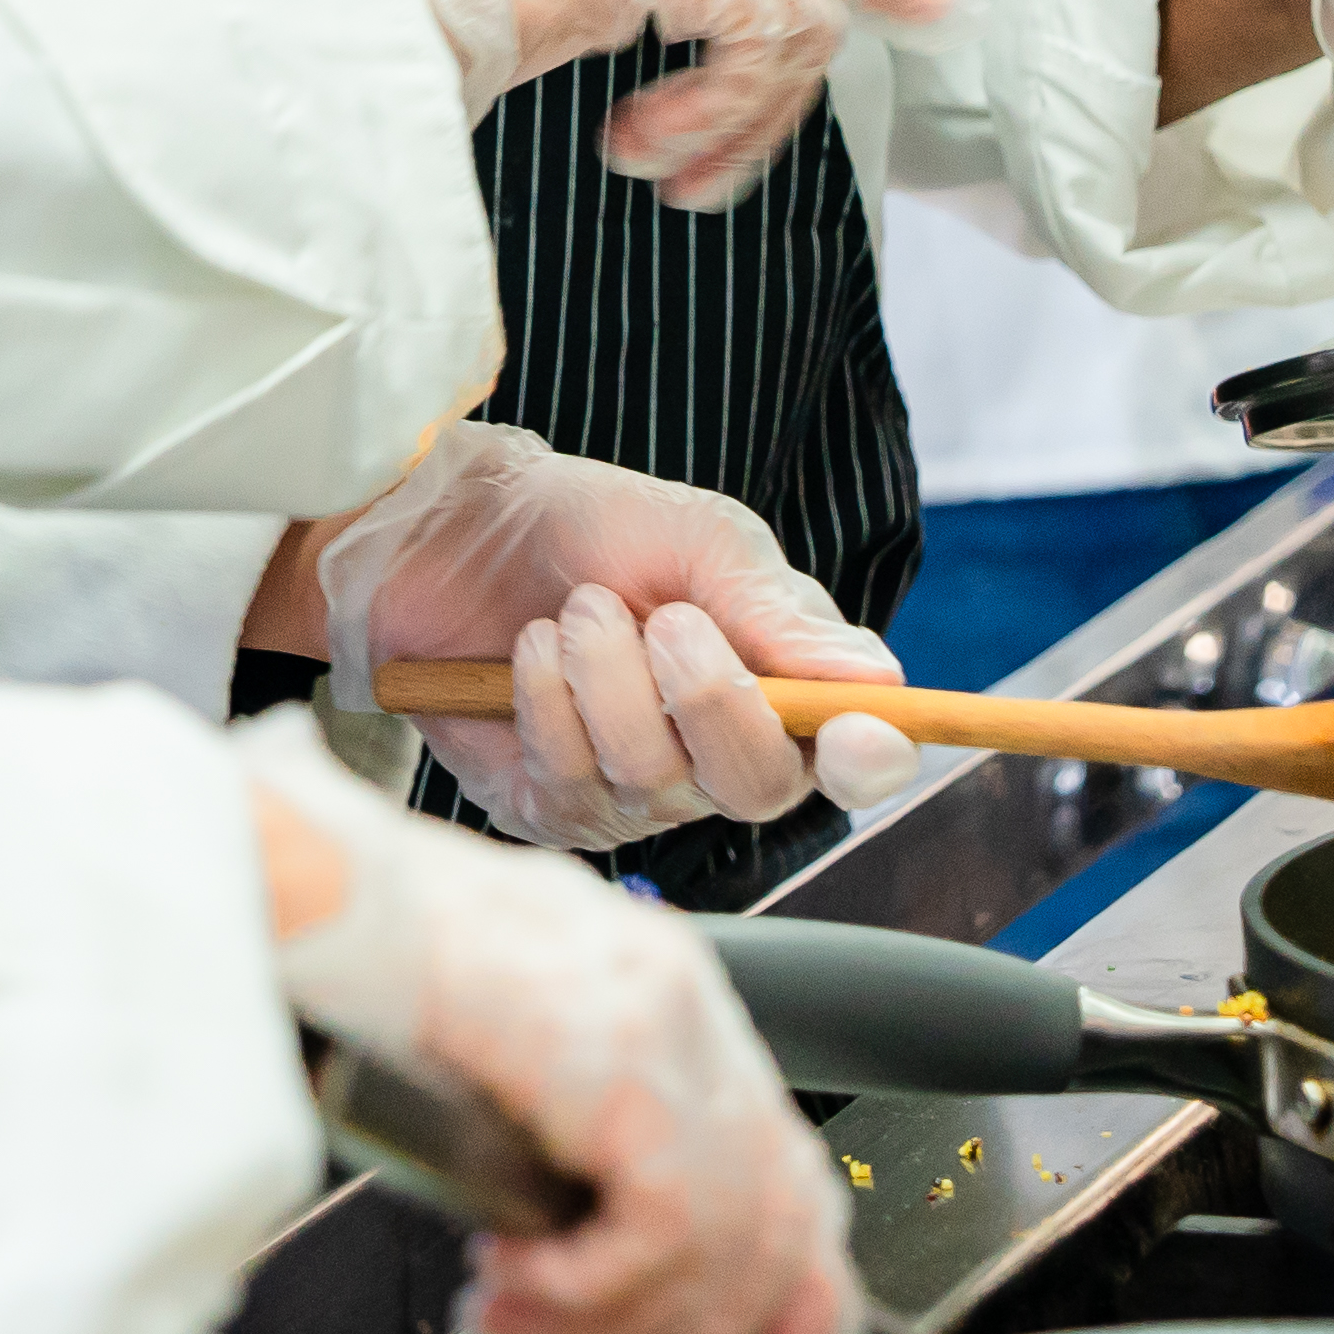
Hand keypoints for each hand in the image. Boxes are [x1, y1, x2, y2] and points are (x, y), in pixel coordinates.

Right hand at [243, 716, 867, 1333]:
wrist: (300, 882)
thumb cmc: (352, 945)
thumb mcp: (489, 1044)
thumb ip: (556, 1130)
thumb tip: (568, 1235)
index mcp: (660, 988)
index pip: (782, 1162)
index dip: (793, 1296)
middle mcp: (683, 996)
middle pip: (780, 1212)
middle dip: (694, 1325)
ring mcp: (666, 1017)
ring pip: (727, 1236)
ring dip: (618, 1316)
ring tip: (517, 1311)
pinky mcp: (622, 1054)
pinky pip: (664, 1225)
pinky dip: (592, 1284)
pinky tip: (513, 1272)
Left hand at [313, 422, 920, 843]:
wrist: (456, 526)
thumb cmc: (588, 527)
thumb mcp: (699, 538)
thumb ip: (779, 613)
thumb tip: (878, 684)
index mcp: (780, 693)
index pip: (853, 760)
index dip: (868, 760)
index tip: (858, 735)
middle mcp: (714, 762)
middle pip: (756, 786)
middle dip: (709, 695)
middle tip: (663, 618)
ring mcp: (631, 797)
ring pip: (653, 779)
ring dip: (608, 674)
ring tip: (577, 609)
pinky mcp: (546, 808)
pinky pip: (567, 785)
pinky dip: (547, 700)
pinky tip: (530, 650)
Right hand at [325, 0, 961, 207]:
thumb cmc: (460, 17)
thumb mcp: (580, 18)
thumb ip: (655, 28)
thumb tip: (708, 98)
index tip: (949, 10)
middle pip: (808, 1)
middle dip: (772, 113)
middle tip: (700, 195)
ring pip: (795, 36)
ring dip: (727, 128)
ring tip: (646, 171)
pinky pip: (757, 51)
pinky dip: (708, 117)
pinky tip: (633, 148)